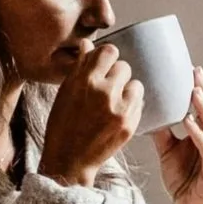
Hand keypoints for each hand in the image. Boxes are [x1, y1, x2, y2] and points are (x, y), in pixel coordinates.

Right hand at [39, 42, 143, 186]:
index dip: (106, 58)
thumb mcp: (66, 92)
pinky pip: (139, 104)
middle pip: (124, 67)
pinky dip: (131, 107)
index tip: (103, 66)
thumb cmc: (63, 125)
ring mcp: (119, 109)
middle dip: (116, 75)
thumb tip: (88, 45)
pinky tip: (117, 115)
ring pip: (136, 84)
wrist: (69, 159)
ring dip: (127, 91)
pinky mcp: (130, 124)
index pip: (109, 51)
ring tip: (114, 102)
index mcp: (85, 80)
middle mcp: (104, 92)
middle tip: (107, 88)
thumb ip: (80, 67)